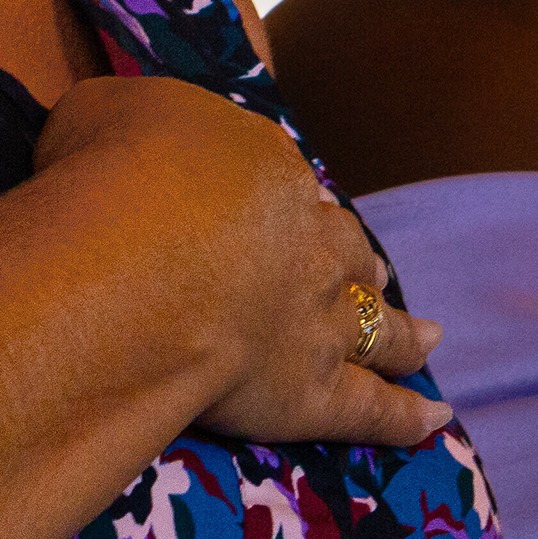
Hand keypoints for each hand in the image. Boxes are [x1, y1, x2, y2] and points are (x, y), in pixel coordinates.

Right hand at [33, 78, 450, 450]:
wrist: (137, 258)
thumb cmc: (109, 177)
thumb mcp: (101, 114)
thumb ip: (124, 126)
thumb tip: (119, 138)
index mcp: (263, 169)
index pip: (284, 188)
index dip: (288, 204)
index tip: (292, 213)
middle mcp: (308, 240)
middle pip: (346, 251)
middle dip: (362, 263)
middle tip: (379, 272)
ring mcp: (319, 318)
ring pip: (378, 327)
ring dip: (406, 333)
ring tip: (431, 339)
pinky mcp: (313, 393)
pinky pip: (371, 410)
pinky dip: (404, 418)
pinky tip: (436, 424)